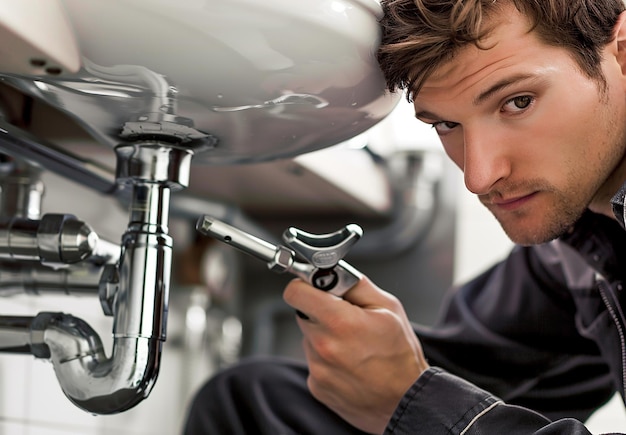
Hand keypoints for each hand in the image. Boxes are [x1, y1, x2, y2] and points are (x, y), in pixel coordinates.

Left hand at [283, 276, 428, 433]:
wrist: (406, 403)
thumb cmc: (401, 356)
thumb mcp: (388, 307)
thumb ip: (356, 285)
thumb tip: (334, 272)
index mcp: (339, 322)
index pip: (295, 292)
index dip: (305, 286)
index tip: (316, 288)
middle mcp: (323, 346)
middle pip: (303, 314)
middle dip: (321, 312)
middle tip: (347, 319)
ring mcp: (317, 369)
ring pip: (310, 339)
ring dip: (325, 337)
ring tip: (354, 347)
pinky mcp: (316, 386)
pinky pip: (314, 362)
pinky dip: (327, 360)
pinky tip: (350, 364)